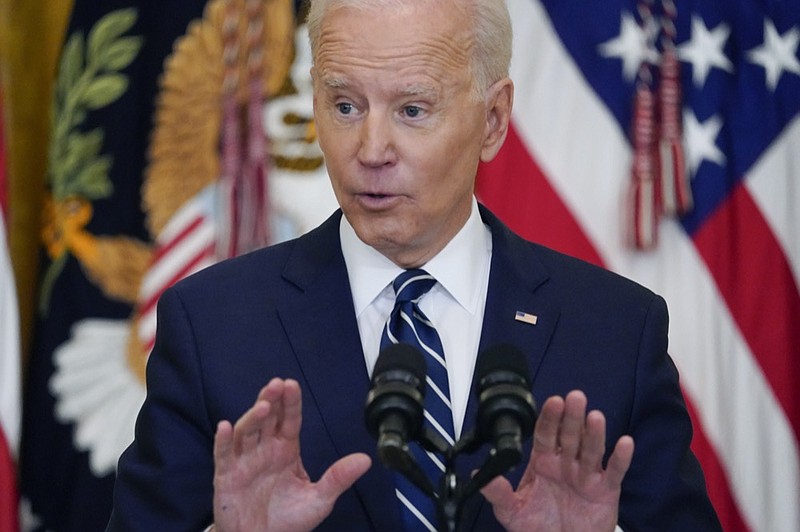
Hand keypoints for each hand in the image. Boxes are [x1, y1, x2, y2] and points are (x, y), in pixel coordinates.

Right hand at [212, 378, 371, 531]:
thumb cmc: (287, 520)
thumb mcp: (319, 500)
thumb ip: (339, 478)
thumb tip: (365, 460)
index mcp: (286, 450)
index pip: (289, 420)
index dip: (290, 403)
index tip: (292, 385)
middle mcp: (264, 450)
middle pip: (267, 419)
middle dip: (271, 400)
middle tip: (277, 385)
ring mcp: (244, 461)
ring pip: (246, 432)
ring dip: (252, 417)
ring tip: (263, 407)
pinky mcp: (226, 477)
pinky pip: (222, 456)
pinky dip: (222, 441)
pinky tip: (225, 427)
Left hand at [481, 390, 633, 531]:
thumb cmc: (539, 526)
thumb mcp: (512, 510)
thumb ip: (497, 492)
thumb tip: (479, 474)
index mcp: (543, 462)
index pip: (546, 434)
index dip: (549, 417)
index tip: (553, 401)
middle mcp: (566, 463)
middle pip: (570, 435)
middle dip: (572, 417)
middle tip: (575, 398)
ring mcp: (586, 474)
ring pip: (592, 449)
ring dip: (595, 433)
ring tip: (595, 417)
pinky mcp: (606, 490)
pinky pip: (614, 472)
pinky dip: (620, 458)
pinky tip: (624, 443)